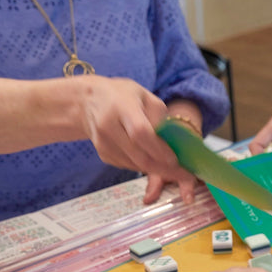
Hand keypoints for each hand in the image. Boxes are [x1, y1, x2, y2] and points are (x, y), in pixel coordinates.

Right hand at [78, 77, 195, 199]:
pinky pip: (128, 165)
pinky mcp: (103, 154)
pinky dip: (143, 166)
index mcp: (121, 106)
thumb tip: (176, 142)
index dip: (158, 149)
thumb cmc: (122, 96)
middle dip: (162, 168)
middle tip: (182, 174)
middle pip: (138, 154)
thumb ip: (160, 117)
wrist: (88, 102)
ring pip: (134, 164)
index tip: (175, 160)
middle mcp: (108, 126)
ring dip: (155, 169)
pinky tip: (153, 161)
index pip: (140, 132)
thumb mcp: (144, 96)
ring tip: (174, 170)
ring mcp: (103, 142)